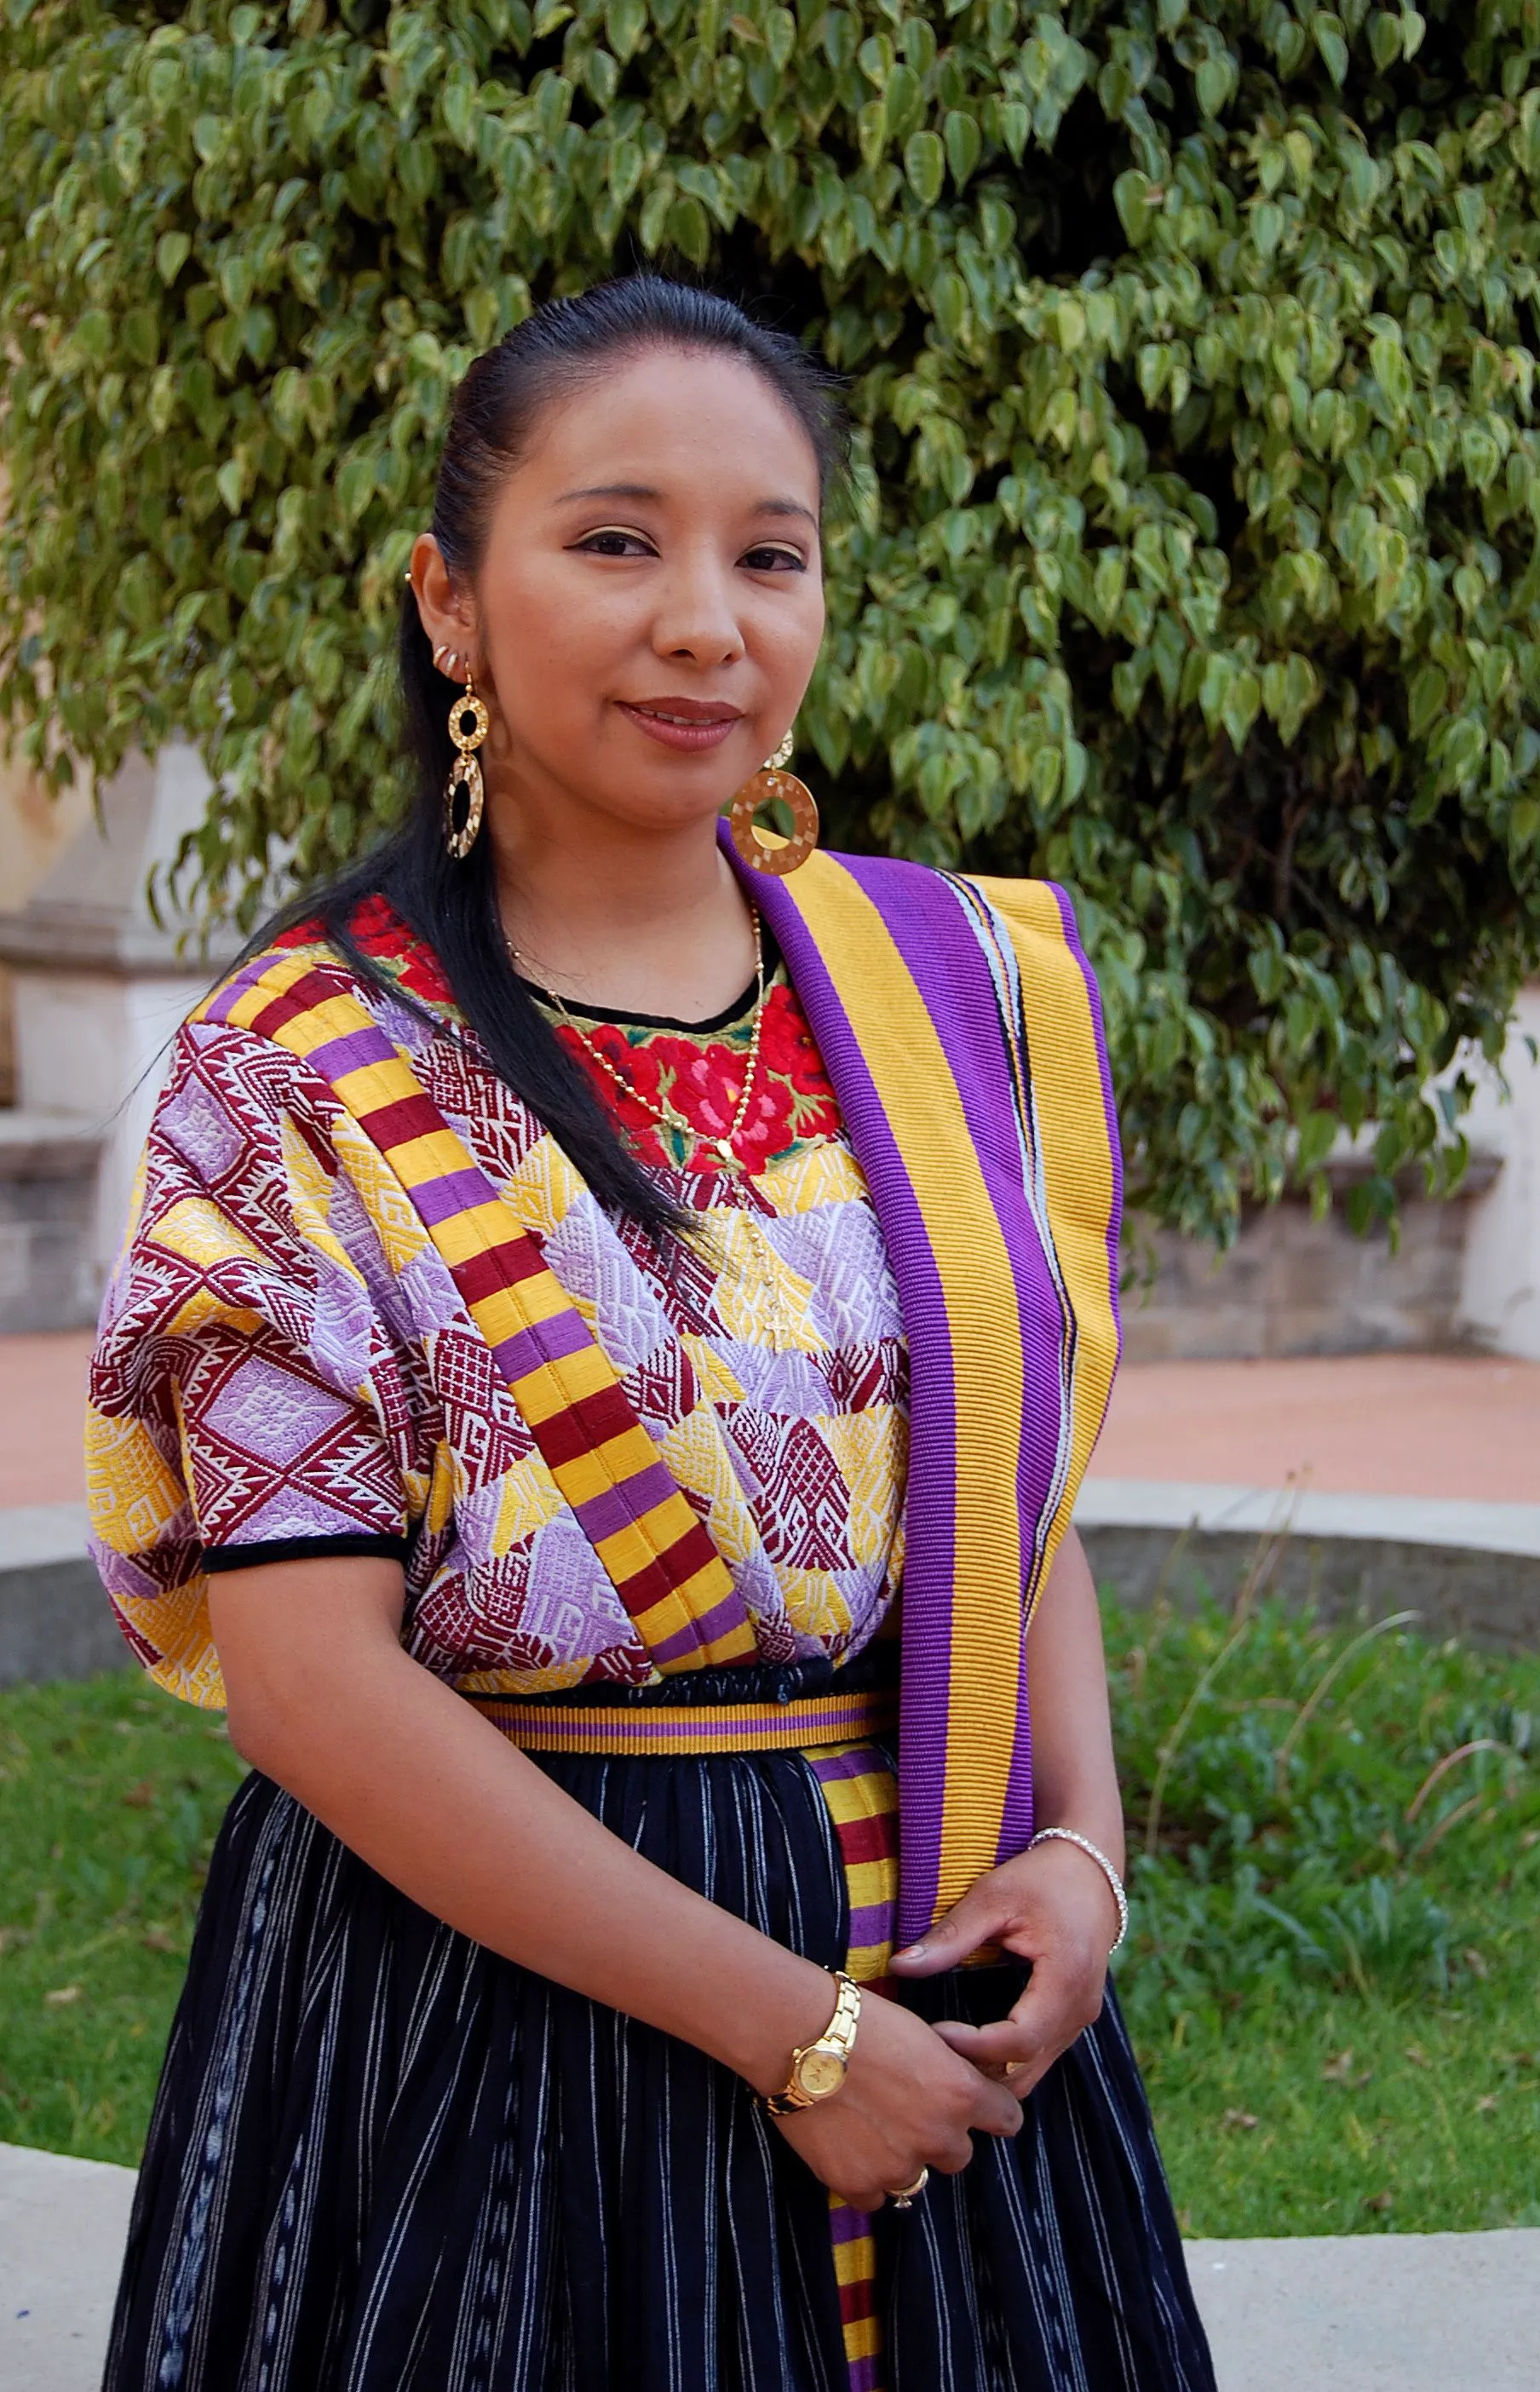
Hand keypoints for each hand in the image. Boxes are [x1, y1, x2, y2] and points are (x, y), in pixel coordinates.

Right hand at [771, 1985, 1022, 2209]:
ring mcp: (898, 2165)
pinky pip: (874, 2196)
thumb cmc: (859, 2019)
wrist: (797, 2034)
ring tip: (868, 2126)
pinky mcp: (858, 2184)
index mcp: (961, 2094)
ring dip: (900, 2159)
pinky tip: (846, 2144)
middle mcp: (938, 2136)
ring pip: (915, 2178)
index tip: (977, 2109)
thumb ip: (950, 2074)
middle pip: (958, 2155)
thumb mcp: (923, 2035)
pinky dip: (864, 2177)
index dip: (991, 2111)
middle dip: (938, 2137)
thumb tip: (961, 2090)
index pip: (1007, 2119)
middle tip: (904, 2111)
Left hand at [887, 1837, 1119, 2099]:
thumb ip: (950, 1936)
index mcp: (1066, 1978)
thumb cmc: (1041, 1878)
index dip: (973, 2045)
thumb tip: (899, 1966)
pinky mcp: (1074, 2019)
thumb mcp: (993, 1897)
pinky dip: (1003, 2059)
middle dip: (976, 2069)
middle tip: (931, 2047)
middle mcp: (1081, 2010)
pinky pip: (1038, 2056)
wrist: (1091, 1870)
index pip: (1019, 2040)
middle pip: (1025, 2068)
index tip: (934, 2031)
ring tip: (945, 2045)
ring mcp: (1081, 2019)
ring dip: (988, 2069)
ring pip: (1032, 2071)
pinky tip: (969, 2039)